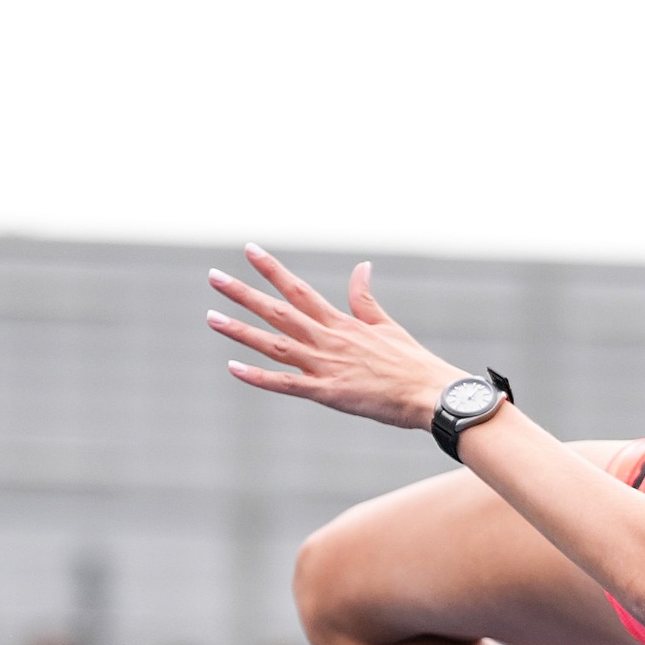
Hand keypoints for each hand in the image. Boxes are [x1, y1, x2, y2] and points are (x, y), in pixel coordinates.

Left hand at [208, 247, 464, 428]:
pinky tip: (234, 368)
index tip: (249, 249)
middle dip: (243, 293)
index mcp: (342, 324)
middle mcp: (328, 340)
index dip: (272, 269)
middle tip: (213, 277)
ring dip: (241, 330)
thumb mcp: (388, 325)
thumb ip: (366, 299)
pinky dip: (259, 377)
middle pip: (278, 311)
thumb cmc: (415, 365)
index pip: (299, 289)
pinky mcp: (329, 393)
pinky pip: (286, 384)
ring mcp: (326, 366)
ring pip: (274, 344)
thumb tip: (362, 267)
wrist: (432, 395)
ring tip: (212, 317)